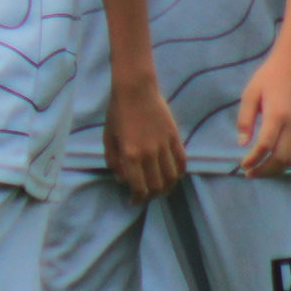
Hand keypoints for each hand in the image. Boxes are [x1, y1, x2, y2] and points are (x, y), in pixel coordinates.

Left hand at [104, 75, 185, 201]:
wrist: (135, 89)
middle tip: (146, 195)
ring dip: (166, 187)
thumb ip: (113, 161)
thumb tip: (121, 179)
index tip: (133, 201)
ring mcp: (164, 146)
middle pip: (156, 186)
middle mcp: (149, 154)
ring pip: (171, 177)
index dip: (137, 199)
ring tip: (160, 187)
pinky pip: (181, 161)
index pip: (139, 187)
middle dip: (151, 195)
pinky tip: (173, 175)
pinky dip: (179, 172)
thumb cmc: (117, 112)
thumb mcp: (108, 138)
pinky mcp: (175, 137)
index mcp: (130, 156)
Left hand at [237, 51, 290, 175]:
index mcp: (277, 114)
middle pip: (281, 158)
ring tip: (262, 170)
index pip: (265, 146)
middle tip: (250, 173)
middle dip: (264, 170)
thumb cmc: (269, 76)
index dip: (253, 160)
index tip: (242, 166)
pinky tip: (278, 164)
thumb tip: (241, 144)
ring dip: (277, 170)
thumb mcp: (250, 93)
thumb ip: (245, 119)